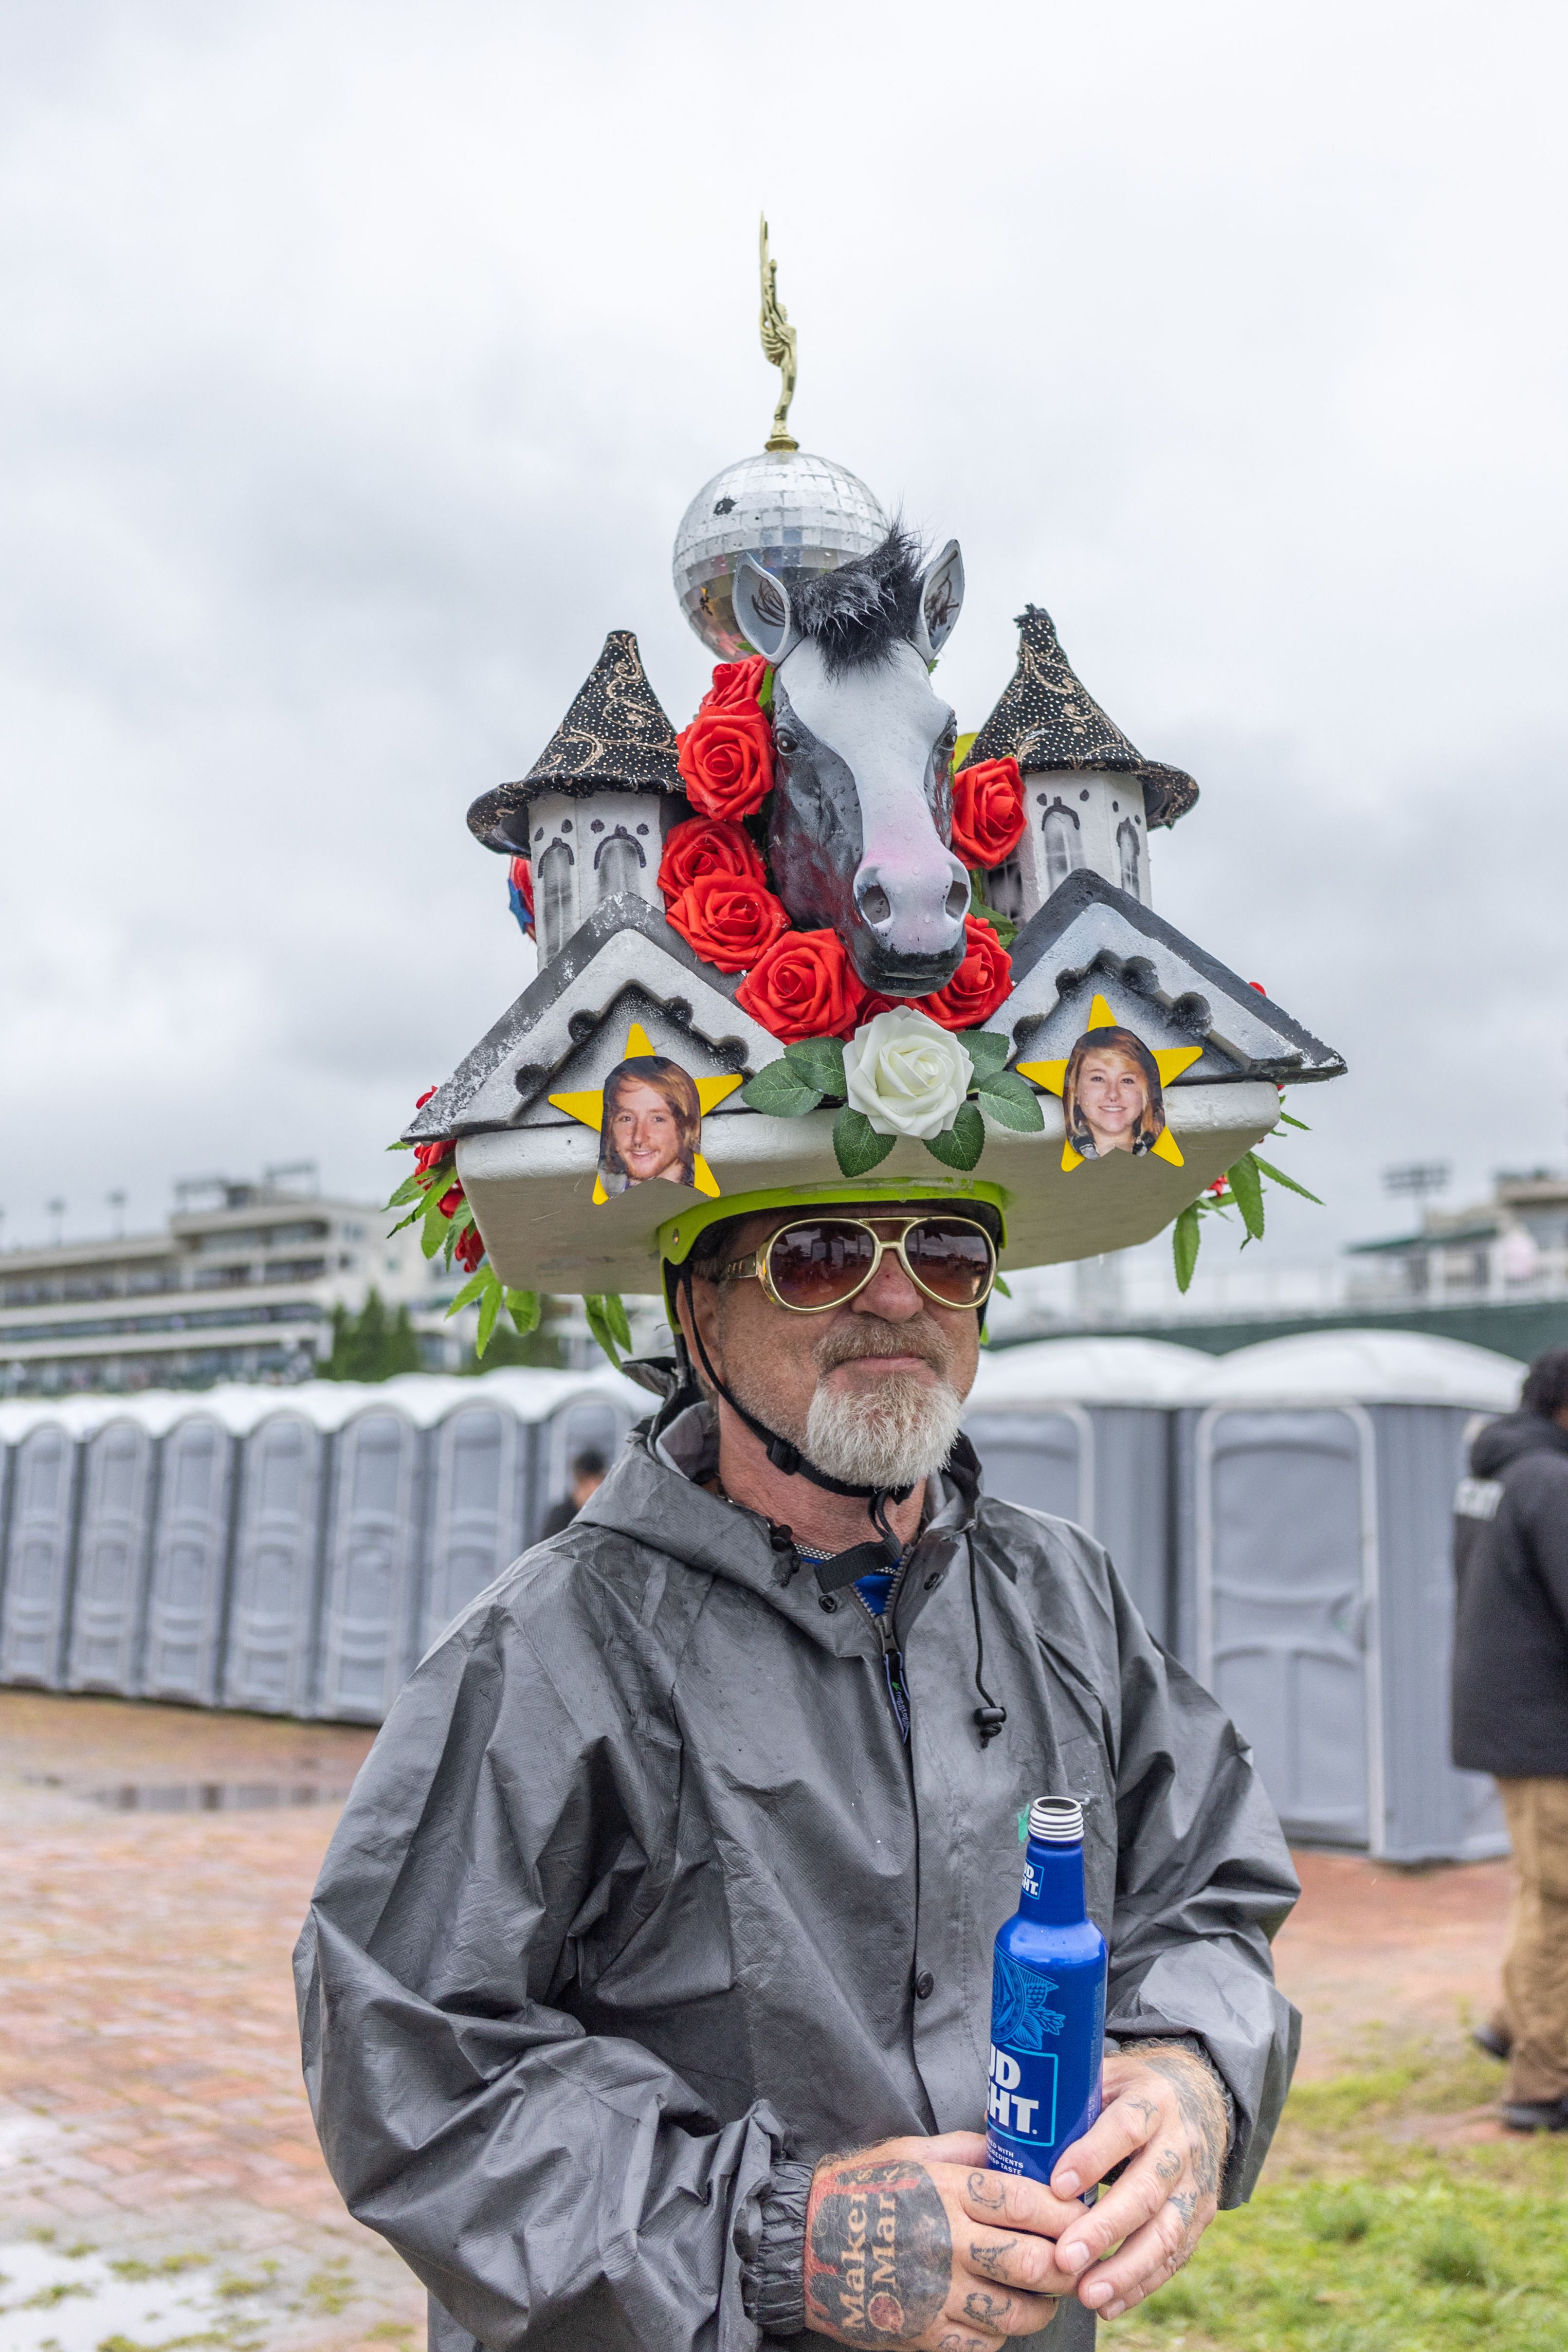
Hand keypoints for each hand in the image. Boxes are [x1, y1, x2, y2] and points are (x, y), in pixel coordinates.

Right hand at [803, 2132, 1083, 2349]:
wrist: (801, 2242)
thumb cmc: (859, 2188)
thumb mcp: (911, 2150)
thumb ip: (966, 2149)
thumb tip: (1016, 2148)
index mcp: (947, 2190)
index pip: (1028, 2202)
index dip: (1067, 2212)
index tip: (1082, 2216)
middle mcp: (946, 2241)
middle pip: (1036, 2263)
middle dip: (1068, 2266)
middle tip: (1077, 2262)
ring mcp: (934, 2294)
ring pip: (1017, 2313)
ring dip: (1041, 2307)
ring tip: (1043, 2294)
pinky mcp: (921, 2334)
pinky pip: (981, 2345)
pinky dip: (998, 2334)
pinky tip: (996, 2317)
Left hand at [1047, 2045, 1229, 2321]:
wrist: (1198, 2098)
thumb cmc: (1131, 2092)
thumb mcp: (1105, 2077)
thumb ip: (1063, 2102)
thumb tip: (997, 2125)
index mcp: (1152, 2100)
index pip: (1126, 2127)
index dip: (1093, 2157)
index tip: (1057, 2186)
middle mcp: (1180, 2143)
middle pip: (1146, 2190)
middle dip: (1104, 2228)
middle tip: (1065, 2257)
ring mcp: (1195, 2184)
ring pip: (1166, 2232)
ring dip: (1126, 2269)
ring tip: (1086, 2294)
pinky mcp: (1200, 2217)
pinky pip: (1174, 2256)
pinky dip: (1141, 2284)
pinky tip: (1108, 2304)